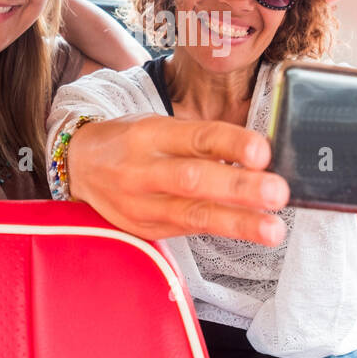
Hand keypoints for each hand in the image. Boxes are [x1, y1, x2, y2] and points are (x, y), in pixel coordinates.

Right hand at [66, 114, 288, 244]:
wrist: (79, 166)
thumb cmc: (131, 142)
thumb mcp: (159, 127)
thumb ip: (201, 140)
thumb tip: (259, 156)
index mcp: (149, 134)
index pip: (195, 137)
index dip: (230, 143)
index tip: (263, 152)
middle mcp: (141, 169)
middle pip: (192, 179)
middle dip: (238, 188)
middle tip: (277, 192)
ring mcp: (139, 204)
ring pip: (191, 214)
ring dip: (237, 222)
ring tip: (273, 228)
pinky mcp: (142, 228)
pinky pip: (186, 229)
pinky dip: (220, 229)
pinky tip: (249, 230)